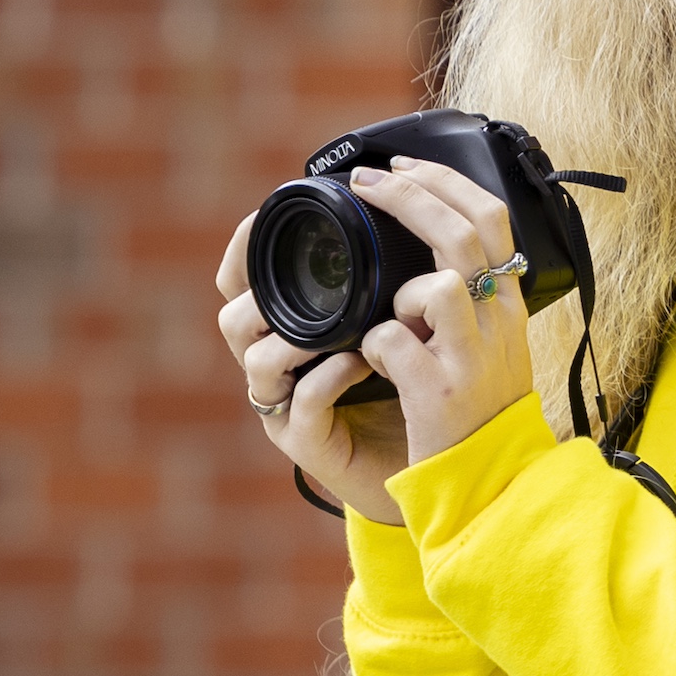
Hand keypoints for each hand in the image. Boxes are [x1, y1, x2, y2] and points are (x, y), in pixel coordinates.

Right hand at [217, 213, 410, 523]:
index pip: (249, 281)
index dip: (245, 246)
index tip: (266, 212)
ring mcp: (289, 406)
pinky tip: (362, 362)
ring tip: (341, 324)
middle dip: (254, 289)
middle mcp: (282, 366)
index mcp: (296, 330)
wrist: (440, 465)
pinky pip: (303, 406)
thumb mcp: (403, 322)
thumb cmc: (418, 388)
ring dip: (294, 335)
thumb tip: (410, 210)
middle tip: (298, 267)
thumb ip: (390, 278)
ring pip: (257, 359)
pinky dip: (328, 378)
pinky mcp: (309, 444)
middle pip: (236, 316)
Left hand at [345, 155, 540, 470]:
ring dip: (400, 291)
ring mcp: (471, 357)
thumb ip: (469, 299)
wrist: (491, 479)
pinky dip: (374, 346)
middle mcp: (498, 324)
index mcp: (508, 305)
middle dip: (409, 195)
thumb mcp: (491, 344)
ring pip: (438, 284)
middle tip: (368, 183)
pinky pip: (391, 340)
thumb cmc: (480, 410)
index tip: (402, 167)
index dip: (444, 181)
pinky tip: (377, 365)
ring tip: (391, 317)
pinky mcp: (439, 391)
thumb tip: (427, 256)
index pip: (491, 218)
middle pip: (462, 234)